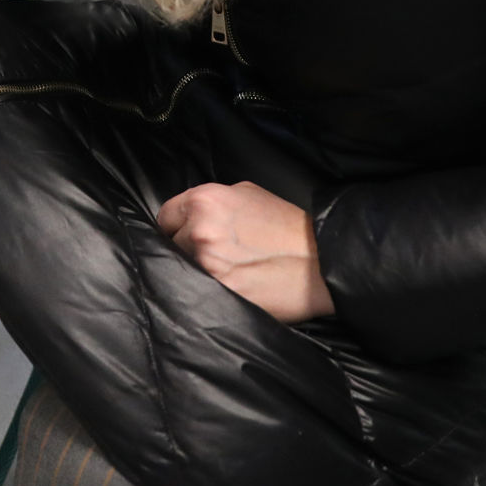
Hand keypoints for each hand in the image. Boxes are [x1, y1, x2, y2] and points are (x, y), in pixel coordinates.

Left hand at [154, 182, 333, 323]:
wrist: (321, 261)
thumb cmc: (288, 227)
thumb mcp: (248, 194)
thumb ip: (212, 201)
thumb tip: (190, 214)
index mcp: (205, 201)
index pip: (165, 216)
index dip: (175, 227)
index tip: (183, 236)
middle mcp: (200, 229)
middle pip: (171, 244)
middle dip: (186, 249)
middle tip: (212, 255)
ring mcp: (207, 263)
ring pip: (182, 269)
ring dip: (196, 271)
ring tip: (225, 271)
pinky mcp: (218, 291)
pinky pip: (197, 290)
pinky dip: (208, 290)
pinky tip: (229, 285)